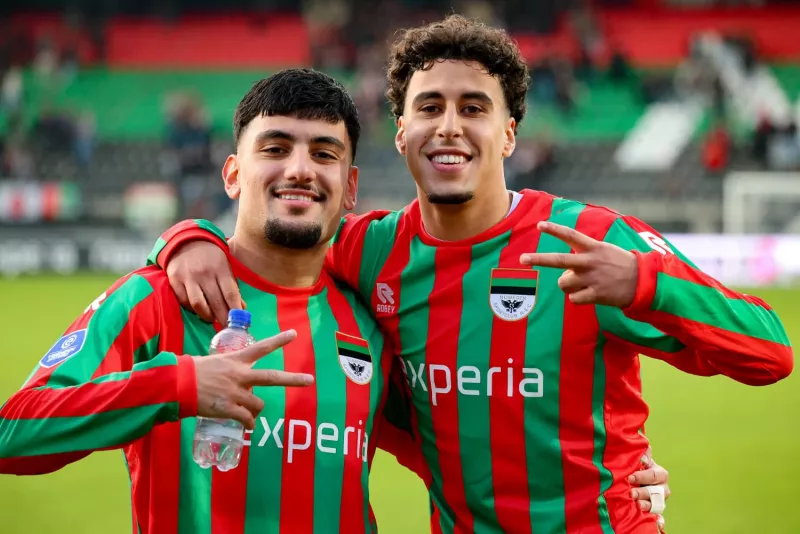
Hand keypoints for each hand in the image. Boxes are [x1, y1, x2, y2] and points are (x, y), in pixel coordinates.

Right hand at [166, 240, 243, 324]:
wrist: (186, 242)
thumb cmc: (211, 257)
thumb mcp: (225, 266)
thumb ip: (232, 286)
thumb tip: (241, 308)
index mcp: (220, 268)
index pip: (230, 293)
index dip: (235, 309)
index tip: (239, 322)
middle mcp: (204, 273)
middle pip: (215, 302)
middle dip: (222, 318)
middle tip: (227, 328)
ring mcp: (188, 277)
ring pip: (198, 304)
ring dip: (207, 316)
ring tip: (212, 319)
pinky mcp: (175, 281)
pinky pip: (184, 301)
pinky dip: (192, 309)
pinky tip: (198, 310)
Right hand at [193, 330, 312, 428]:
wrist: (177, 385)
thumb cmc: (191, 372)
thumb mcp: (213, 362)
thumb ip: (228, 369)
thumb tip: (233, 380)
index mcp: (236, 360)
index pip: (262, 348)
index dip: (279, 341)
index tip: (294, 335)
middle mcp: (240, 375)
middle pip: (272, 377)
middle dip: (293, 379)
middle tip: (309, 380)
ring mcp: (236, 392)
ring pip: (258, 404)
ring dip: (254, 410)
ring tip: (245, 411)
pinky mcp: (229, 408)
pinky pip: (247, 420)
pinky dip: (248, 424)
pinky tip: (246, 426)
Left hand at [519, 221, 637, 307]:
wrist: (643, 282)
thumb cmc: (619, 265)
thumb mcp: (604, 251)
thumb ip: (583, 256)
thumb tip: (563, 273)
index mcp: (593, 248)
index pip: (571, 235)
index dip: (555, 230)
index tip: (540, 225)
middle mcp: (590, 262)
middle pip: (558, 260)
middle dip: (538, 259)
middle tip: (522, 259)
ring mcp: (592, 279)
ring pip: (563, 283)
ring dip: (567, 284)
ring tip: (583, 283)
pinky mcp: (595, 294)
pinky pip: (573, 299)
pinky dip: (578, 298)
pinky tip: (591, 294)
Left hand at [629, 447, 669, 531]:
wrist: (637, 481)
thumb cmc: (638, 467)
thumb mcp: (640, 459)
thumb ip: (642, 453)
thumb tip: (641, 445)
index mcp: (660, 474)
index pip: (654, 475)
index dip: (643, 476)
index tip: (630, 478)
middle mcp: (663, 488)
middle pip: (656, 492)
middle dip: (643, 492)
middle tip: (631, 493)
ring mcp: (660, 501)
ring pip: (657, 505)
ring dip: (647, 506)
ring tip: (638, 506)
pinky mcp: (657, 512)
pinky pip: (660, 518)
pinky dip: (659, 521)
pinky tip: (657, 524)